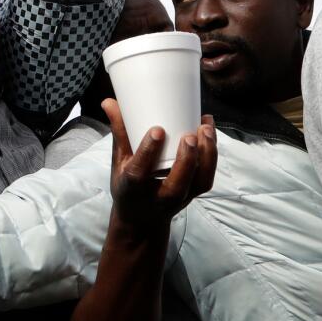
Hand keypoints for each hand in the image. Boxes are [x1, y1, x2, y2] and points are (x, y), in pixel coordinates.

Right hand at [102, 99, 215, 231]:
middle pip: (177, 182)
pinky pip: (207, 176)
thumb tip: (109, 101)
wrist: (142, 219)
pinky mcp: (194, 193)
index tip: (157, 130)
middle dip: (187, 158)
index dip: (149, 151)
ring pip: (199, 181)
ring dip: (206, 155)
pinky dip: (212, 155)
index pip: (140, 172)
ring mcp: (180, 197)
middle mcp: (158, 197)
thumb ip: (119, 132)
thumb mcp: (118, 162)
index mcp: (133, 188)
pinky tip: (210, 132)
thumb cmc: (127, 185)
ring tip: (205, 128)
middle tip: (189, 134)